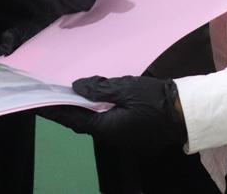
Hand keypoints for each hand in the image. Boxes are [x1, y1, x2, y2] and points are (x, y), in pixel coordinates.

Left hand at [39, 75, 186, 148]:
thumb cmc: (156, 99)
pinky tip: (94, 100)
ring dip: (81, 111)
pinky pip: (108, 122)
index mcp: (108, 128)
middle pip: (82, 123)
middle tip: (50, 96)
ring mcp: (123, 137)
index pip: (74, 120)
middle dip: (66, 111)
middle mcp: (112, 137)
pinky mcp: (132, 133)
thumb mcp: (126, 88)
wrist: (187, 112)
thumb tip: (76, 88)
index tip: (38, 103)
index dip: (55, 111)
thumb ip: (99, 89)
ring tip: (68, 95)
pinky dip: (96, 112)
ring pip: (95, 123)